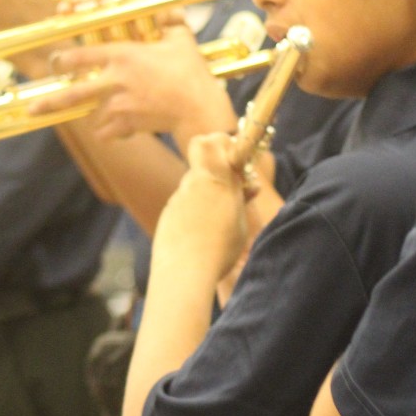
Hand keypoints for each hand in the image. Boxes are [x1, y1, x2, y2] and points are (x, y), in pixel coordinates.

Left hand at [31, 25, 234, 139]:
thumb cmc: (191, 71)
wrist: (198, 107)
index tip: (55, 63)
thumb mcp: (180, 39)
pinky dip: (109, 133)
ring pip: (91, 115)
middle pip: (72, 94)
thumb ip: (169, 22)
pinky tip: (116, 130)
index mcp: (121, 56)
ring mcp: (119, 106)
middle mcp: (114, 81)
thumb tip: (171, 4)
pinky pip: (107, 133)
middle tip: (33, 108)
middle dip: (49, 102)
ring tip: (90, 118)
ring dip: (92, 116)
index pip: (78, 57)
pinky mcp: (127, 126)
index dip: (62, 60)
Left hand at [156, 131, 248, 286]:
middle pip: (204, 170)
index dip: (222, 145)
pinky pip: (185, 209)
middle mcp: (190, 185)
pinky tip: (203, 238)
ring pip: (195, 191)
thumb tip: (248, 183)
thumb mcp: (239, 220)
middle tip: (239, 198)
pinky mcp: (167, 218)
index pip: (210, 141)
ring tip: (221, 225)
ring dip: (208, 200)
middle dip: (221, 180)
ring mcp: (176, 201)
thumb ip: (241, 197)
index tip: (237, 164)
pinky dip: (195, 217)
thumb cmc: (219, 248)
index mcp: (213, 179)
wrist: (183, 274)